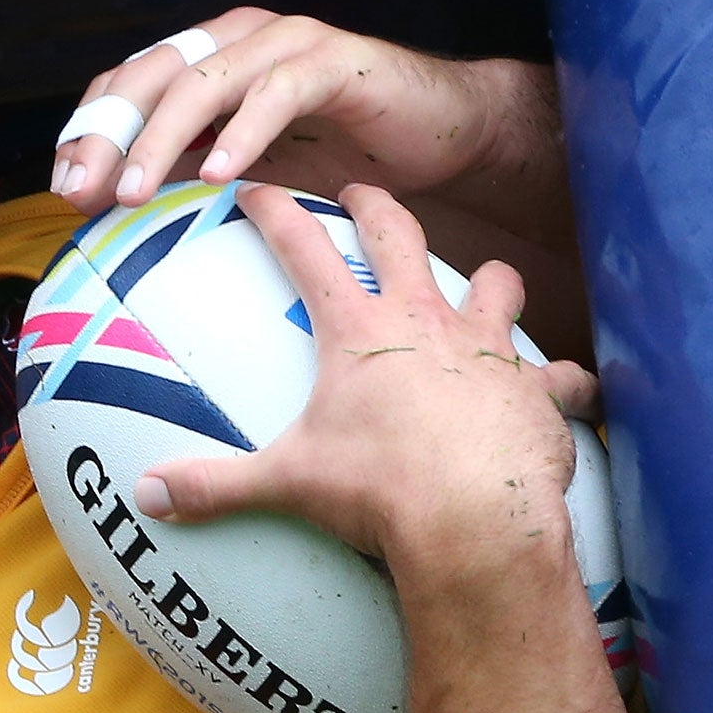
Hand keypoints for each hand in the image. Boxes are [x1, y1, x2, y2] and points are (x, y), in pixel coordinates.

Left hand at [54, 9, 496, 206]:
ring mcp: (287, 43)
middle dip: (108, 136)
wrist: (439, 133)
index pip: (129, 83)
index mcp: (209, 57)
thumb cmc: (341, 154)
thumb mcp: (250, 172)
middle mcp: (239, 37)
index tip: (64, 190)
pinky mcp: (335, 61)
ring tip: (130, 192)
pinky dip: (243, 133)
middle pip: (153, 75)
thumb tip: (119, 211)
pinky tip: (219, 174)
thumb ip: (190, 175)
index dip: (91, 131)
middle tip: (78, 193)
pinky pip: (277, 93)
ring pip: (204, 81)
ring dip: (160, 140)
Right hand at [133, 183, 596, 585]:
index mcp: (361, 332)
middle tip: (363, 194)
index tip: (258, 190)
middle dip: (378, 207)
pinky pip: (563, 380)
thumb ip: (215, 486)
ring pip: (495, 285)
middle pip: (401, 236)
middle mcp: (427, 322)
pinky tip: (567, 394)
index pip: (306, 252)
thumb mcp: (286, 485)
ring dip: (488, 283)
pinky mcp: (537, 393)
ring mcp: (489, 351)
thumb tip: (146, 496)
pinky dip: (564, 386)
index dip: (277, 214)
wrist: (472, 523)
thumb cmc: (377, 494)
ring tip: (485, 287)